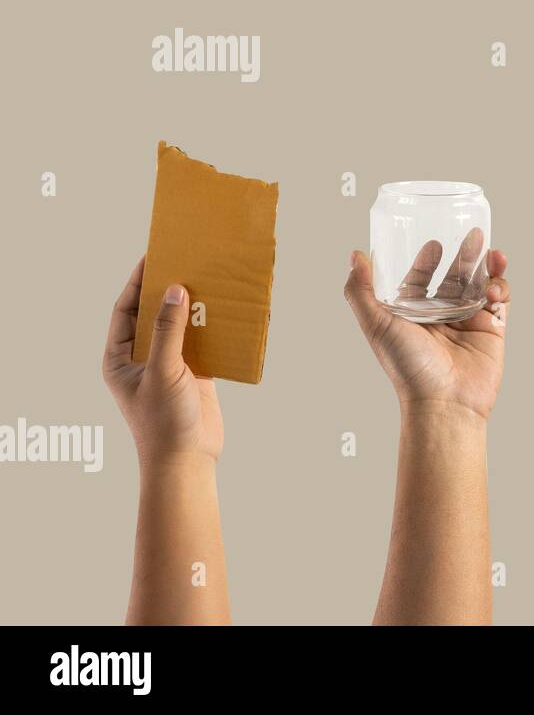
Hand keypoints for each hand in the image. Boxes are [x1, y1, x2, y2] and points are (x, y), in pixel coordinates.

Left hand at [102, 258, 222, 463]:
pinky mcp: (195, 372)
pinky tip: (229, 311)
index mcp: (120, 357)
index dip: (136, 282)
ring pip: (181, 325)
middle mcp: (143, 357)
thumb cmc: (163, 422)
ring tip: (209, 280)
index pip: (125, 310)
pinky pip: (204, 342)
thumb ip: (168, 330)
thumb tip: (174, 289)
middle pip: (153, 313)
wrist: (187, 461)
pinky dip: (215, 327)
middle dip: (168, 289)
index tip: (152, 256)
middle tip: (184, 260)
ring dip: (195, 306)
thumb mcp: (163, 371)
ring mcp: (170, 364)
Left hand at [344, 245, 509, 419]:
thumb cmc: (408, 368)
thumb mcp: (376, 325)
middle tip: (472, 235)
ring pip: (481, 284)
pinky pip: (501, 301)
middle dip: (465, 254)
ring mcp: (469, 322)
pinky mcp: (493, 330)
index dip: (427, 259)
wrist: (445, 402)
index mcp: (414, 314)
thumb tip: (355, 255)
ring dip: (488, 265)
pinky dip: (501, 287)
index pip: (422, 278)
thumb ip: (361, 291)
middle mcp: (442, 316)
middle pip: (455, 275)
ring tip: (493, 254)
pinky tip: (495, 286)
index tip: (435, 242)